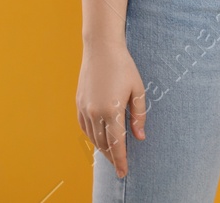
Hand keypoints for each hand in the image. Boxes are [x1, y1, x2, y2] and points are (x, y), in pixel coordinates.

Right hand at [77, 41, 147, 177]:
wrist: (101, 49)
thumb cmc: (124, 66)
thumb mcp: (138, 89)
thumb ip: (139, 115)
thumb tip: (140, 137)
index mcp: (111, 110)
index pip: (117, 143)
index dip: (120, 159)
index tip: (123, 172)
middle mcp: (95, 112)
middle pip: (104, 143)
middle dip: (112, 157)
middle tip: (120, 167)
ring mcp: (85, 108)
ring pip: (93, 137)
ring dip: (102, 148)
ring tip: (111, 156)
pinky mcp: (79, 103)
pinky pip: (84, 127)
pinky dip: (92, 137)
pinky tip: (98, 140)